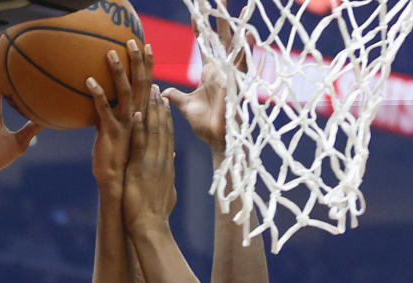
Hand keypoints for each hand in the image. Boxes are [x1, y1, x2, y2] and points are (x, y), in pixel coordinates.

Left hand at [90, 41, 153, 192]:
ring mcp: (126, 126)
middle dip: (139, 62)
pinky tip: (89, 80)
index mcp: (144, 121)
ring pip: (124, 93)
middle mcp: (138, 120)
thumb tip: (142, 128)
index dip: (150, 69)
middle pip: (142, 85)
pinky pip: (103, 109)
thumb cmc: (126, 170)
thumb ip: (138, 134)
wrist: (120, 188)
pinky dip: (97, 94)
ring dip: (118, 71)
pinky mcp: (111, 133)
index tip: (149, 51)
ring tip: (110, 52)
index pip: (151, 90)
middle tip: (134, 41)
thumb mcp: (135, 147)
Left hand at [123, 88, 177, 233]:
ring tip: (148, 91)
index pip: (169, 136)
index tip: (164, 101)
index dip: (167, 117)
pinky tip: (135, 112)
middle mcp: (162, 161)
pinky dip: (138, 128)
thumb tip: (171, 164)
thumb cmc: (155, 215)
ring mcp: (152, 164)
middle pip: (163, 128)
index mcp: (167, 166)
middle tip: (156, 86)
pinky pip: (139, 144)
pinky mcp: (140, 169)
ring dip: (151, 110)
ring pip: (154, 131)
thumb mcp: (166, 192)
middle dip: (160, 106)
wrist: (150, 227)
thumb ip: (168, 176)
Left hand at [163, 20, 240, 153]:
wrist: (216, 140)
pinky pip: (242, 62)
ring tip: (235, 9)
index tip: (195, 13)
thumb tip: (162, 91)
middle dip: (219, 18)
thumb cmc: (204, 126)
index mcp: (210, 73)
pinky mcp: (235, 82)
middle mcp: (221, 70)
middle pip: (221, 39)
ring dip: (234, 27)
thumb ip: (175, 96)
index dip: (200, 29)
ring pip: (232, 45)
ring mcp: (229, 74)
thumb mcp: (186, 107)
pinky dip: (246, 48)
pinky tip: (249, 33)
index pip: (204, 45)